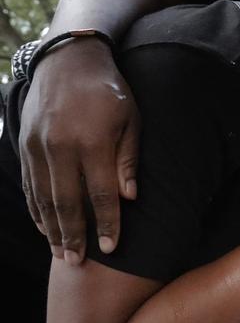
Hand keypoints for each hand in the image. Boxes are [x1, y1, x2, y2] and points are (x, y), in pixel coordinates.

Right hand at [19, 38, 139, 263]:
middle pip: (67, 203)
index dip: (107, 223)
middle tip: (79, 263)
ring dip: (52, 229)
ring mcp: (37, 147)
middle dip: (73, 236)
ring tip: (61, 253)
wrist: (68, 60)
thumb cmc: (110, 91)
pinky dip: (36, 209)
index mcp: (91, 142)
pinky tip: (44, 226)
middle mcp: (59, 147)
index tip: (112, 248)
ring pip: (44, 198)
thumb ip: (128, 159)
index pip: (101, 194)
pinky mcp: (24, 145)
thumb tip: (130, 198)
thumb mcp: (131, 120)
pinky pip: (30, 184)